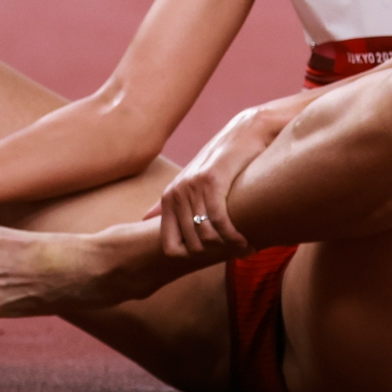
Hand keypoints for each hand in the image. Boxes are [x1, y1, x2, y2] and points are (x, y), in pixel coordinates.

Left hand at [157, 107, 277, 259]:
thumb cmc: (219, 161)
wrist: (244, 133)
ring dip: (229, 247)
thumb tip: (145, 217)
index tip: (213, 257)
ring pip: (207, 235)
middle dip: (216, 254)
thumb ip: (168, 202)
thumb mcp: (191, 181)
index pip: (170, 247)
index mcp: (169, 198)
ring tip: (245, 248)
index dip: (192, 258)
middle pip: (192, 245)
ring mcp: (192, 187)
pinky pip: (219, 221)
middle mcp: (176, 193)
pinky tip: (246, 241)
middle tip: (236, 253)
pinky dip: (234, 236)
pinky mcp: (212, 182)